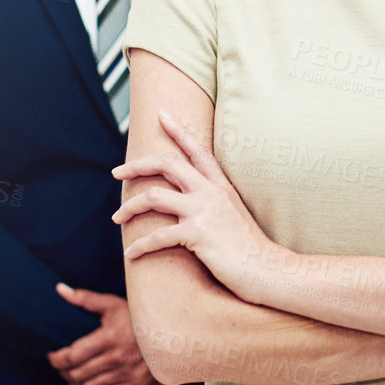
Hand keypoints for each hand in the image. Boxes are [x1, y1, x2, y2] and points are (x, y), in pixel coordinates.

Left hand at [46, 284, 158, 384]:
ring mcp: (128, 373)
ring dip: (75, 384)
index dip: (57, 359)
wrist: (168, 331)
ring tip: (70, 377)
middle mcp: (119, 357)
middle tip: (60, 367)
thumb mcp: (111, 304)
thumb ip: (84, 299)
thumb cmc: (135, 316)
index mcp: (111, 336)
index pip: (73, 355)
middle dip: (63, 371)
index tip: (52, 356)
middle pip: (78, 372)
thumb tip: (59, 289)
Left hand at [111, 109, 275, 294]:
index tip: (161, 114)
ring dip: (129, 207)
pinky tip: (131, 254)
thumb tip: (191, 202)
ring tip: (117, 218)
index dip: (178, 130)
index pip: (197, 149)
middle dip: (136, 165)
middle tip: (116, 173)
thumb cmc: (249, 248)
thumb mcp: (233, 215)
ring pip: (154, 196)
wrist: (268, 269)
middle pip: (167, 163)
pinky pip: (157, 236)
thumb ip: (214, 202)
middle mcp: (211, 192)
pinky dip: (140, 246)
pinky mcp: (197, 234)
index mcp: (220, 186)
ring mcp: (204, 210)